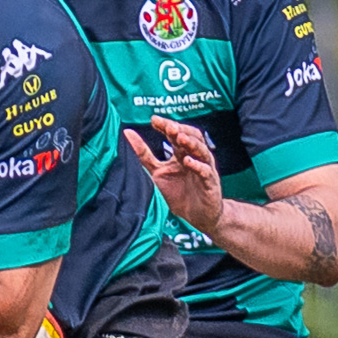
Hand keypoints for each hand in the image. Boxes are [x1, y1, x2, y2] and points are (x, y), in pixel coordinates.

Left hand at [124, 115, 224, 235]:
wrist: (198, 217)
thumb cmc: (178, 194)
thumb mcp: (157, 172)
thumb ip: (144, 155)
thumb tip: (127, 133)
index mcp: (181, 154)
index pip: (176, 133)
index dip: (166, 126)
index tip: (154, 120)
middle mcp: (195, 158)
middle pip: (192, 137)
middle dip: (181, 130)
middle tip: (168, 126)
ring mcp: (204, 169)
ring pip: (202, 151)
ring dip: (191, 143)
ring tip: (179, 137)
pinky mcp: (210, 184)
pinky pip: (206, 172)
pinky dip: (198, 166)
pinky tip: (188, 162)